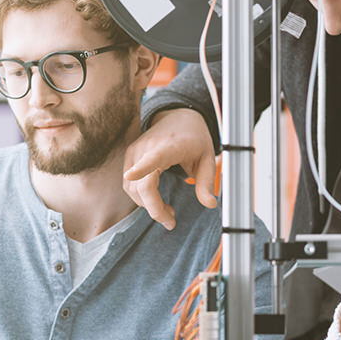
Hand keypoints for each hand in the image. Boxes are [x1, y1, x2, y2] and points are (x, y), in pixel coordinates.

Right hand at [122, 108, 217, 229]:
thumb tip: (210, 204)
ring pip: (133, 188)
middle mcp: (147, 148)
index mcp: (168, 146)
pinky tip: (157, 201)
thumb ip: (207, 182)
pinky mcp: (130, 157)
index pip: (152, 158)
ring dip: (148, 205)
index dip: (140, 169)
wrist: (177, 117)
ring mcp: (135, 152)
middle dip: (154, 209)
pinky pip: (129, 185)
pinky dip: (141, 197)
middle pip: (142, 185)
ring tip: (168, 210)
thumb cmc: (194, 138)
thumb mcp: (207, 158)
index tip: (131, 176)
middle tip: (171, 222)